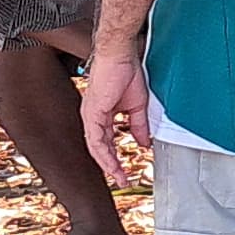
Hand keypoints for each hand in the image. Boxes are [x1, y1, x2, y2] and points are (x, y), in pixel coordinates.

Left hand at [80, 46, 150, 181]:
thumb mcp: (137, 105)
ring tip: (118, 176)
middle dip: (112, 166)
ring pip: (96, 147)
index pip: (108, 142)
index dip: (116, 157)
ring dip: (107, 164)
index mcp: (103, 114)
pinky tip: (111, 163)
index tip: (125, 171)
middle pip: (100, 148)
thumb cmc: (125, 71)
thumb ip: (139, 126)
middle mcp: (94, 117)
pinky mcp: (92, 113)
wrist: (120, 55)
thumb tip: (144, 142)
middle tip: (122, 179)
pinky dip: (103, 153)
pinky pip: (95, 139)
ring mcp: (91, 115)